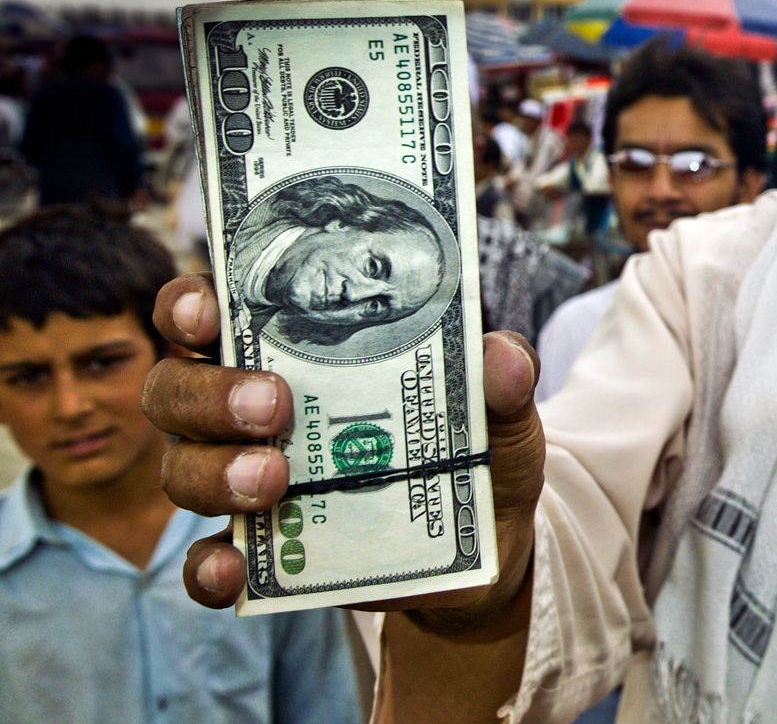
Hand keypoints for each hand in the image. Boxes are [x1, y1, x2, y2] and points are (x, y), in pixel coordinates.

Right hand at [141, 273, 546, 637]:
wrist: (486, 549)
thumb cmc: (478, 449)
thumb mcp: (502, 415)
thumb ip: (504, 380)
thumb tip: (502, 355)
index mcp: (296, 347)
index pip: (216, 308)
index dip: (194, 303)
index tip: (209, 310)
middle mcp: (249, 407)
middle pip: (178, 385)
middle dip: (210, 392)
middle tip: (272, 407)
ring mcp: (245, 480)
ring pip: (182, 467)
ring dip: (214, 471)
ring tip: (273, 482)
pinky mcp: (259, 553)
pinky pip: (205, 561)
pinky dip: (208, 566)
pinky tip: (231, 569)